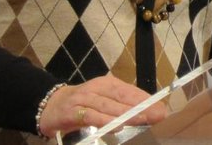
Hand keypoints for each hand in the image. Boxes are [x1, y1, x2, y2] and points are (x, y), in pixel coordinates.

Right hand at [38, 74, 166, 136]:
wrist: (50, 106)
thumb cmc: (83, 105)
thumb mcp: (103, 101)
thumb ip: (122, 105)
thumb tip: (148, 111)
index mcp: (107, 83)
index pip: (130, 90)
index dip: (146, 100)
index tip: (161, 109)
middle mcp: (96, 88)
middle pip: (122, 97)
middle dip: (141, 107)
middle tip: (157, 115)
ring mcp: (84, 98)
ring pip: (108, 106)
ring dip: (126, 114)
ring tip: (142, 120)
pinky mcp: (73, 111)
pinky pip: (92, 116)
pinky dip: (105, 121)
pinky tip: (117, 127)